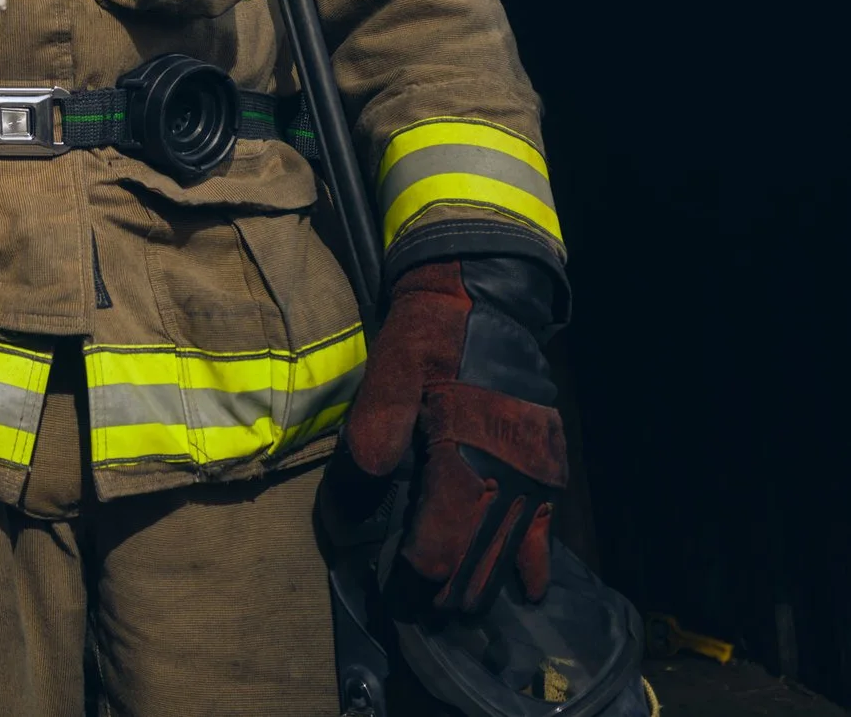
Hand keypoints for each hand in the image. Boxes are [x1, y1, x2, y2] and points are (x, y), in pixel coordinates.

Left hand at [340, 257, 568, 614]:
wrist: (485, 299)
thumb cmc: (430, 337)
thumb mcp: (390, 374)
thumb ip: (376, 433)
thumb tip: (364, 490)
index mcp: (467, 455)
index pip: (440, 540)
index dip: (420, 574)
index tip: (400, 594)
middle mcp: (510, 473)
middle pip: (478, 553)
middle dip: (452, 588)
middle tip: (427, 615)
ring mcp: (537, 470)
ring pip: (512, 545)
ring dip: (488, 579)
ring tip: (466, 611)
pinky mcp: (549, 461)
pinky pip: (546, 523)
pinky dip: (536, 558)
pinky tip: (531, 590)